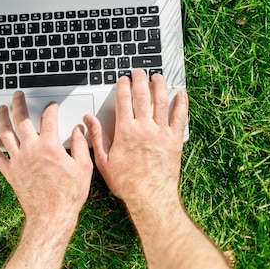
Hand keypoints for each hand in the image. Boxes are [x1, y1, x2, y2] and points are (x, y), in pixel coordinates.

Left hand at [0, 91, 92, 228]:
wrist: (52, 216)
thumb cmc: (68, 195)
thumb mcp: (84, 168)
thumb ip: (81, 145)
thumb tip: (79, 129)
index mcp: (50, 146)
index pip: (48, 118)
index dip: (50, 108)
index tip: (51, 106)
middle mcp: (31, 149)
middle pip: (21, 119)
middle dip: (18, 103)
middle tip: (17, 96)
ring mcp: (18, 160)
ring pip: (5, 133)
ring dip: (2, 118)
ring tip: (1, 109)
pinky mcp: (10, 172)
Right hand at [86, 69, 188, 208]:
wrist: (150, 197)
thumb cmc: (126, 182)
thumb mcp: (103, 160)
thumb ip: (96, 136)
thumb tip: (88, 119)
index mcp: (125, 131)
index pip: (123, 101)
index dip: (123, 86)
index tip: (123, 79)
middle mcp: (144, 128)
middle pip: (142, 96)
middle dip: (140, 80)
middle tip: (139, 71)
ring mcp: (161, 133)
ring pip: (161, 101)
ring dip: (159, 86)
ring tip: (157, 76)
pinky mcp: (174, 140)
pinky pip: (180, 117)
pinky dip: (181, 103)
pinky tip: (181, 93)